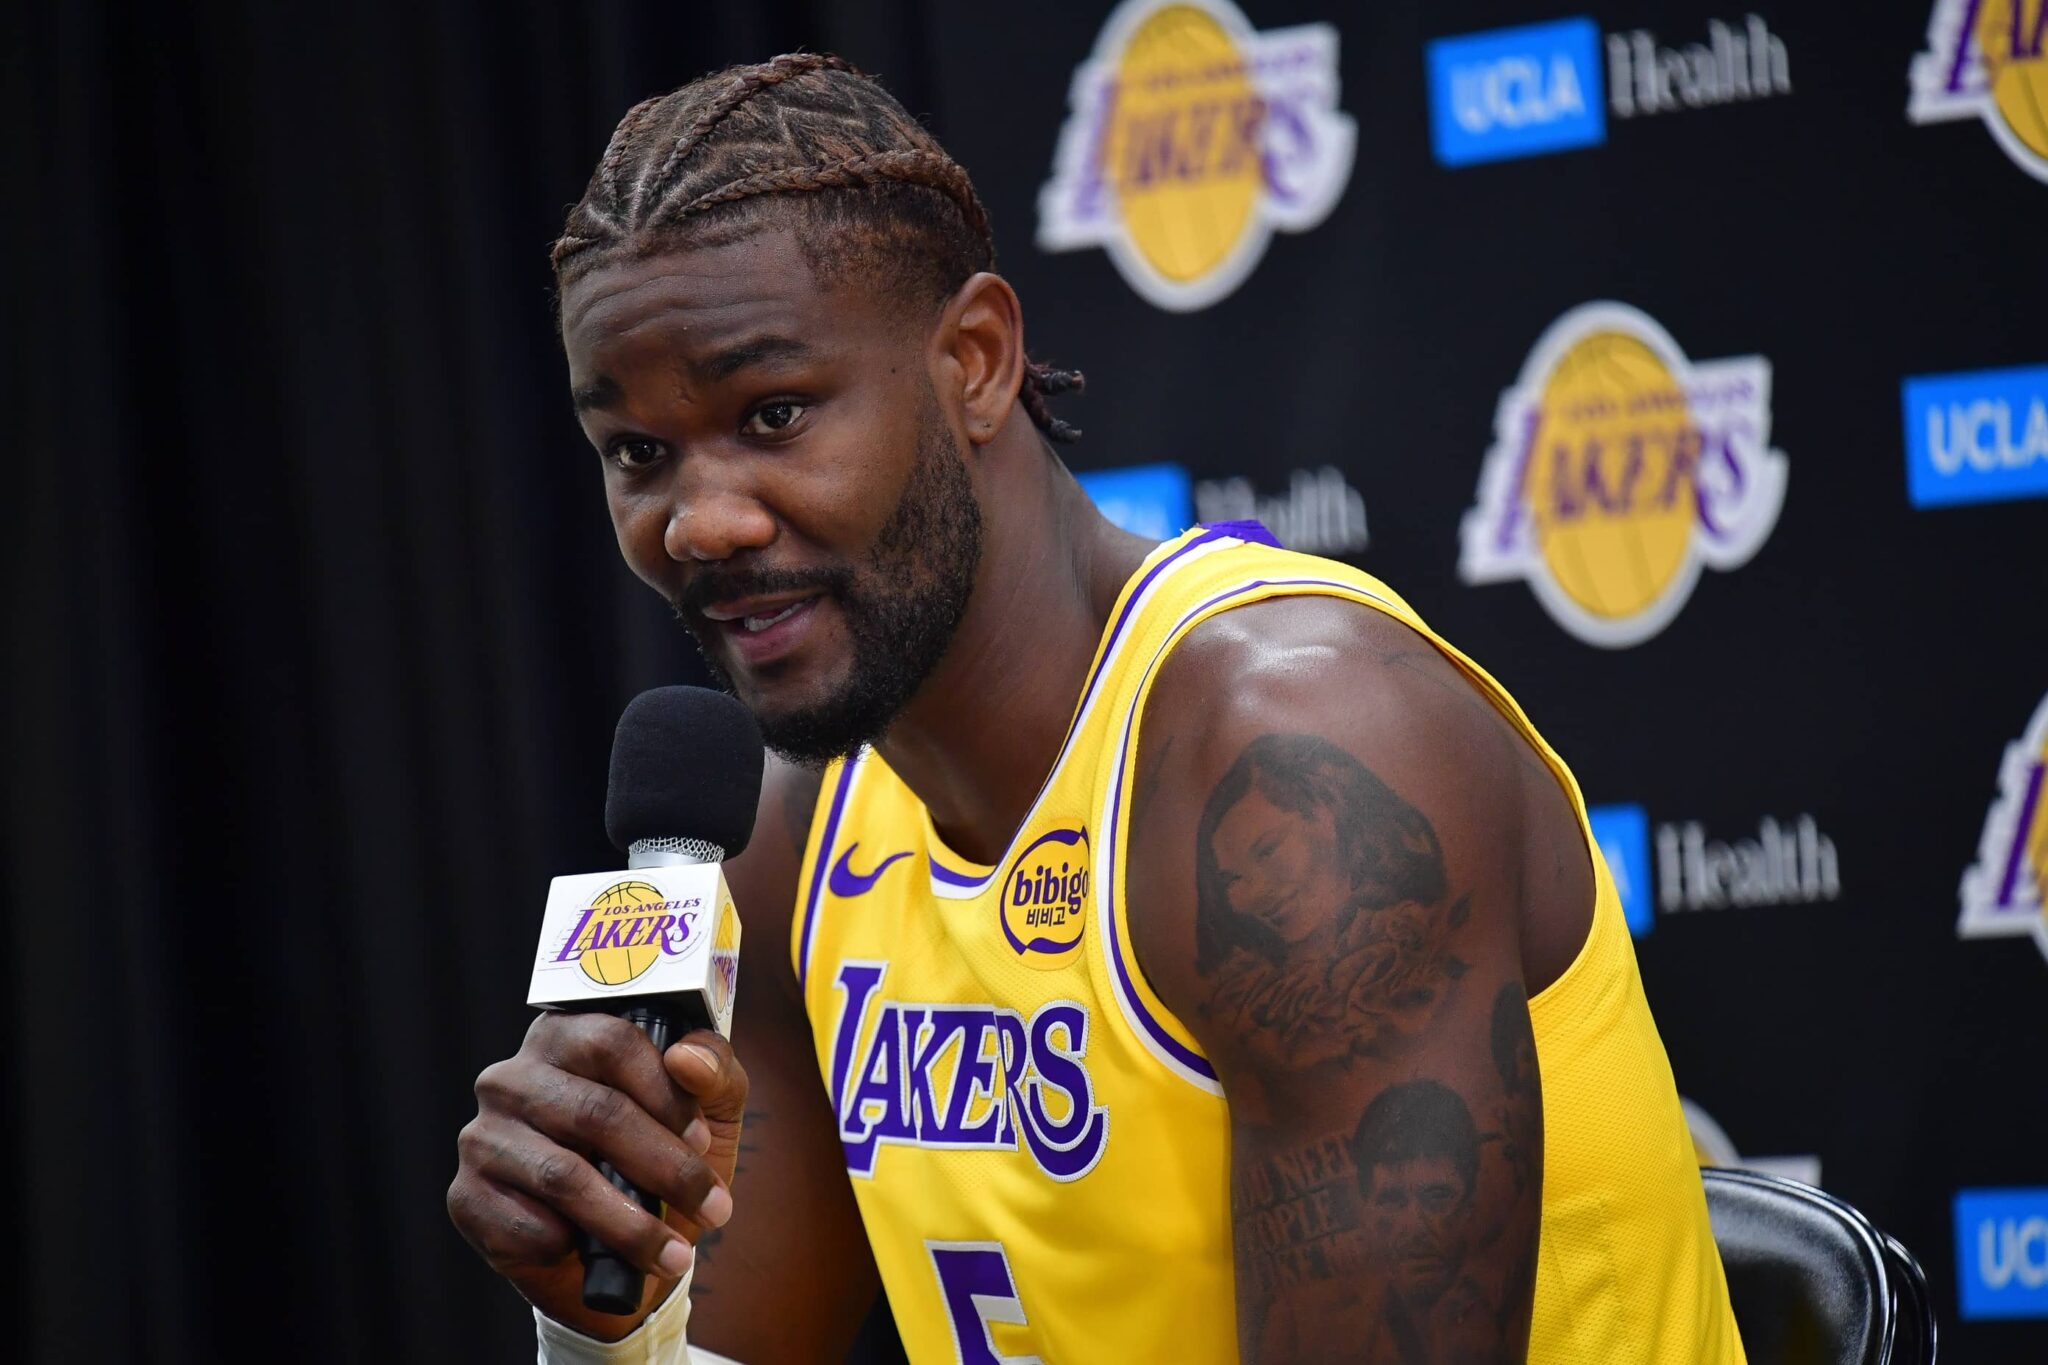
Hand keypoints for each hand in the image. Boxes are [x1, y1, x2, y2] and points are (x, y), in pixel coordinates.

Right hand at [448, 1013, 749, 1339]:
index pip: (611, 1042)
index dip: (664, 1094)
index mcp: (566, 1037)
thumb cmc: (660, 1160)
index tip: (702, 1140)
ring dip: (631, 1224)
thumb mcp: (707, 1111)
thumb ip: (714, 1071)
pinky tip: (598, 1256)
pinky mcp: (466, 1198)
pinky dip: (574, 1246)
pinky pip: (525, 1225)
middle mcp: (511, 1078)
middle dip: (664, 1168)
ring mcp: (482, 1138)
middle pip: (592, 1111)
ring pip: (562, 1176)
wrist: (616, 1249)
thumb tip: (687, 1059)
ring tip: (675, 1255)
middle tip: (713, 1208)